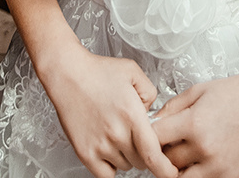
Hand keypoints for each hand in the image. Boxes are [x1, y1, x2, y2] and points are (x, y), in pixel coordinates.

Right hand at [34, 46, 176, 177]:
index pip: (154, 156)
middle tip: (137, 136)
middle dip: (144, 152)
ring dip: (127, 157)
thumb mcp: (134, 72)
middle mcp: (116, 134)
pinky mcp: (84, 152)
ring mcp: (99, 145)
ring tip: (118, 135)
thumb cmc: (97, 71)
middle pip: (142, 162)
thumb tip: (151, 115)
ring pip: (125, 166)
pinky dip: (110, 166)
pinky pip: (105, 174)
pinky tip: (109, 151)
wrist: (67, 73)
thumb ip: (151, 94)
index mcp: (132, 116)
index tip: (171, 172)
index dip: (166, 169)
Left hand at [152, 74, 238, 176]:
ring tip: (180, 153)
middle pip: (165, 162)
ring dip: (175, 168)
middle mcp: (205, 148)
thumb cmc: (232, 93)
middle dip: (161, 152)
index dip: (148, 135)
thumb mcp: (195, 92)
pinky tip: (196, 160)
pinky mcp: (228, 175)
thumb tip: (151, 123)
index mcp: (194, 124)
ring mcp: (217, 166)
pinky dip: (194, 174)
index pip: (154, 139)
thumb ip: (169, 109)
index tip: (150, 131)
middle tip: (166, 142)